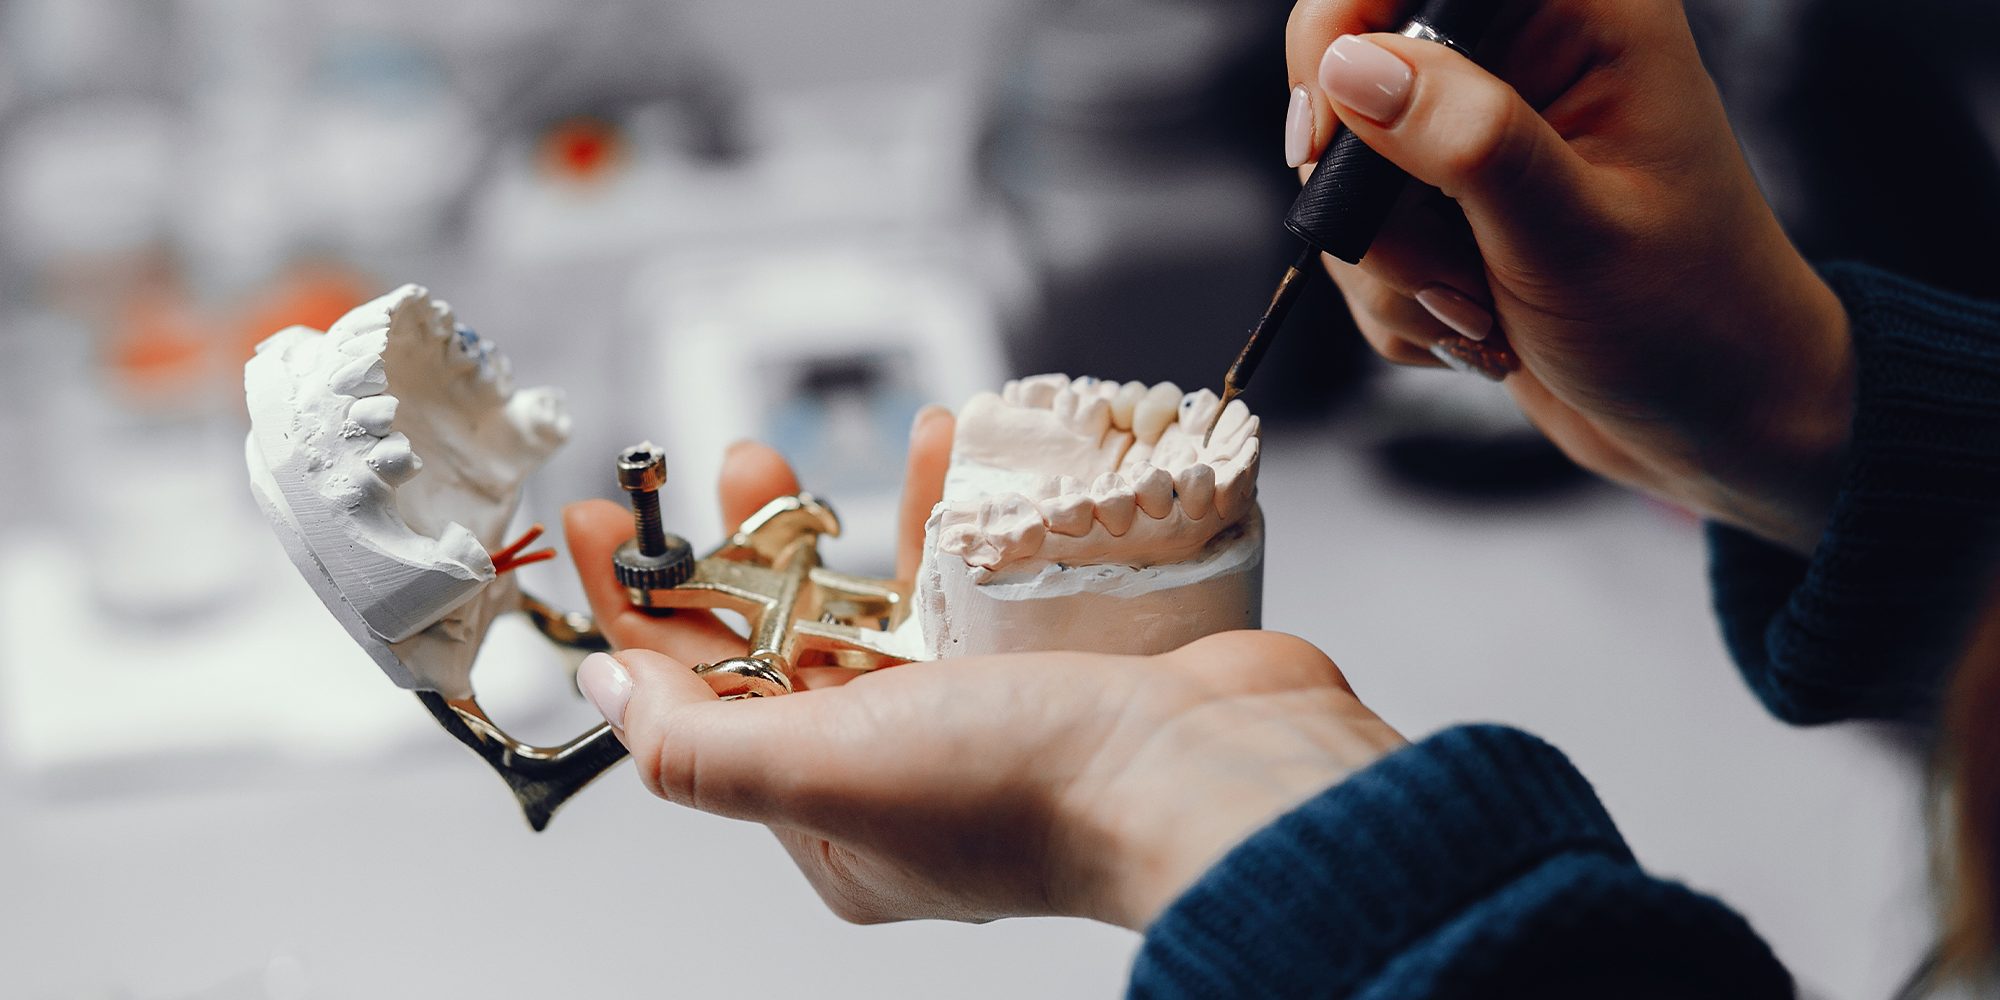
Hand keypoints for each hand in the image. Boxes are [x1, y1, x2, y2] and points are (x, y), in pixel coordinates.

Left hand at [563, 417, 1403, 928]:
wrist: (1219, 770)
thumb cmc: (1038, 789)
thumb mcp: (828, 768)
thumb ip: (700, 740)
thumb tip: (607, 692)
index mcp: (835, 822)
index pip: (700, 709)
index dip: (642, 613)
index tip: (607, 526)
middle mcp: (902, 774)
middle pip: (792, 642)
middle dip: (751, 548)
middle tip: (733, 465)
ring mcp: (981, 718)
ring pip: (883, 600)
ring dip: (851, 518)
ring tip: (830, 451)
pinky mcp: (1048, 662)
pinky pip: (971, 575)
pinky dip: (951, 511)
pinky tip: (943, 448)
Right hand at [1285, 0, 1854, 551]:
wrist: (1716, 422)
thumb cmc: (1690, 321)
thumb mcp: (1574, 236)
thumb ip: (1468, 142)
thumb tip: (1355, 67)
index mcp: (1582, 16)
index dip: (1341, 36)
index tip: (1325, 136)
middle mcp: (1526, 58)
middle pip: (1352, 77)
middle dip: (1373, 197)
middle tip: (1447, 267)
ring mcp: (1482, 136)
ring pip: (1347, 175)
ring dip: (1393, 267)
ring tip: (1485, 313)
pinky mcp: (1453, 204)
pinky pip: (1359, 238)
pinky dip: (1399, 300)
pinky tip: (1480, 328)